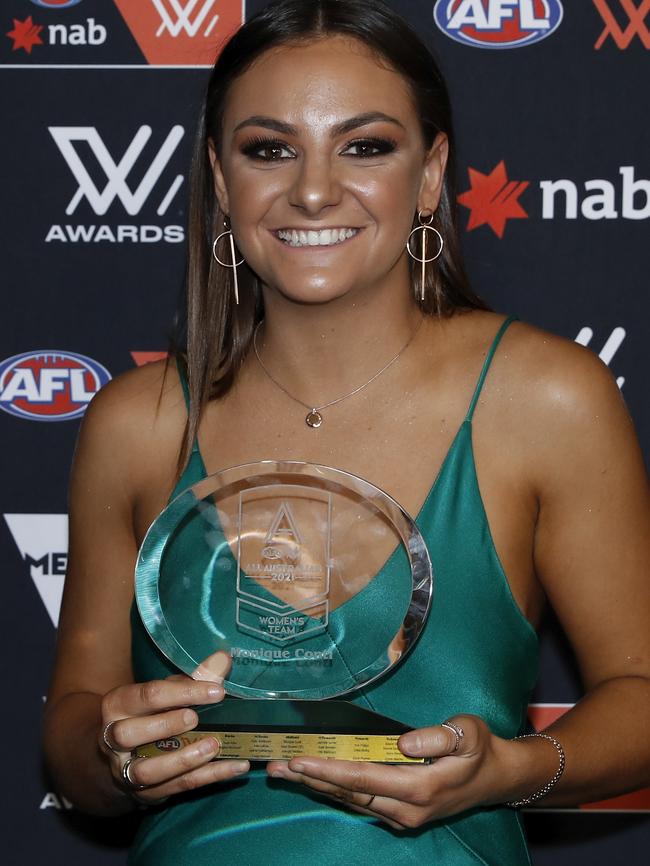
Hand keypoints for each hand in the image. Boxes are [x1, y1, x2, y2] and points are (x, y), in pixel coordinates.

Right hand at [99, 651, 249, 804]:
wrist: (122, 755)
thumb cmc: (151, 712)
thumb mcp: (167, 691)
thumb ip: (194, 677)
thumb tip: (222, 659)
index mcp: (119, 703)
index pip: (147, 695)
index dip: (182, 692)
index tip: (217, 691)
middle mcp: (114, 739)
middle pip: (129, 734)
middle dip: (165, 725)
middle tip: (196, 719)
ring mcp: (126, 770)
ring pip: (147, 770)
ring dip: (183, 760)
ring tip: (214, 746)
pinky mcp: (146, 793)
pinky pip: (176, 787)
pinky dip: (208, 777)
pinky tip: (235, 767)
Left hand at [267, 715, 508, 829]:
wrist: (497, 778)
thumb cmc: (481, 749)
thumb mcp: (468, 734)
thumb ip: (436, 737)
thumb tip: (402, 743)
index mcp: (421, 788)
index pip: (363, 778)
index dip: (329, 769)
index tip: (299, 759)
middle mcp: (407, 809)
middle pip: (349, 794)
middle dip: (310, 780)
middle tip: (274, 767)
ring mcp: (402, 815)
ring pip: (351, 801)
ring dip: (316, 786)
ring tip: (283, 772)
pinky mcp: (400, 813)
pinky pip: (360, 802)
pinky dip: (334, 789)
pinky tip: (314, 779)